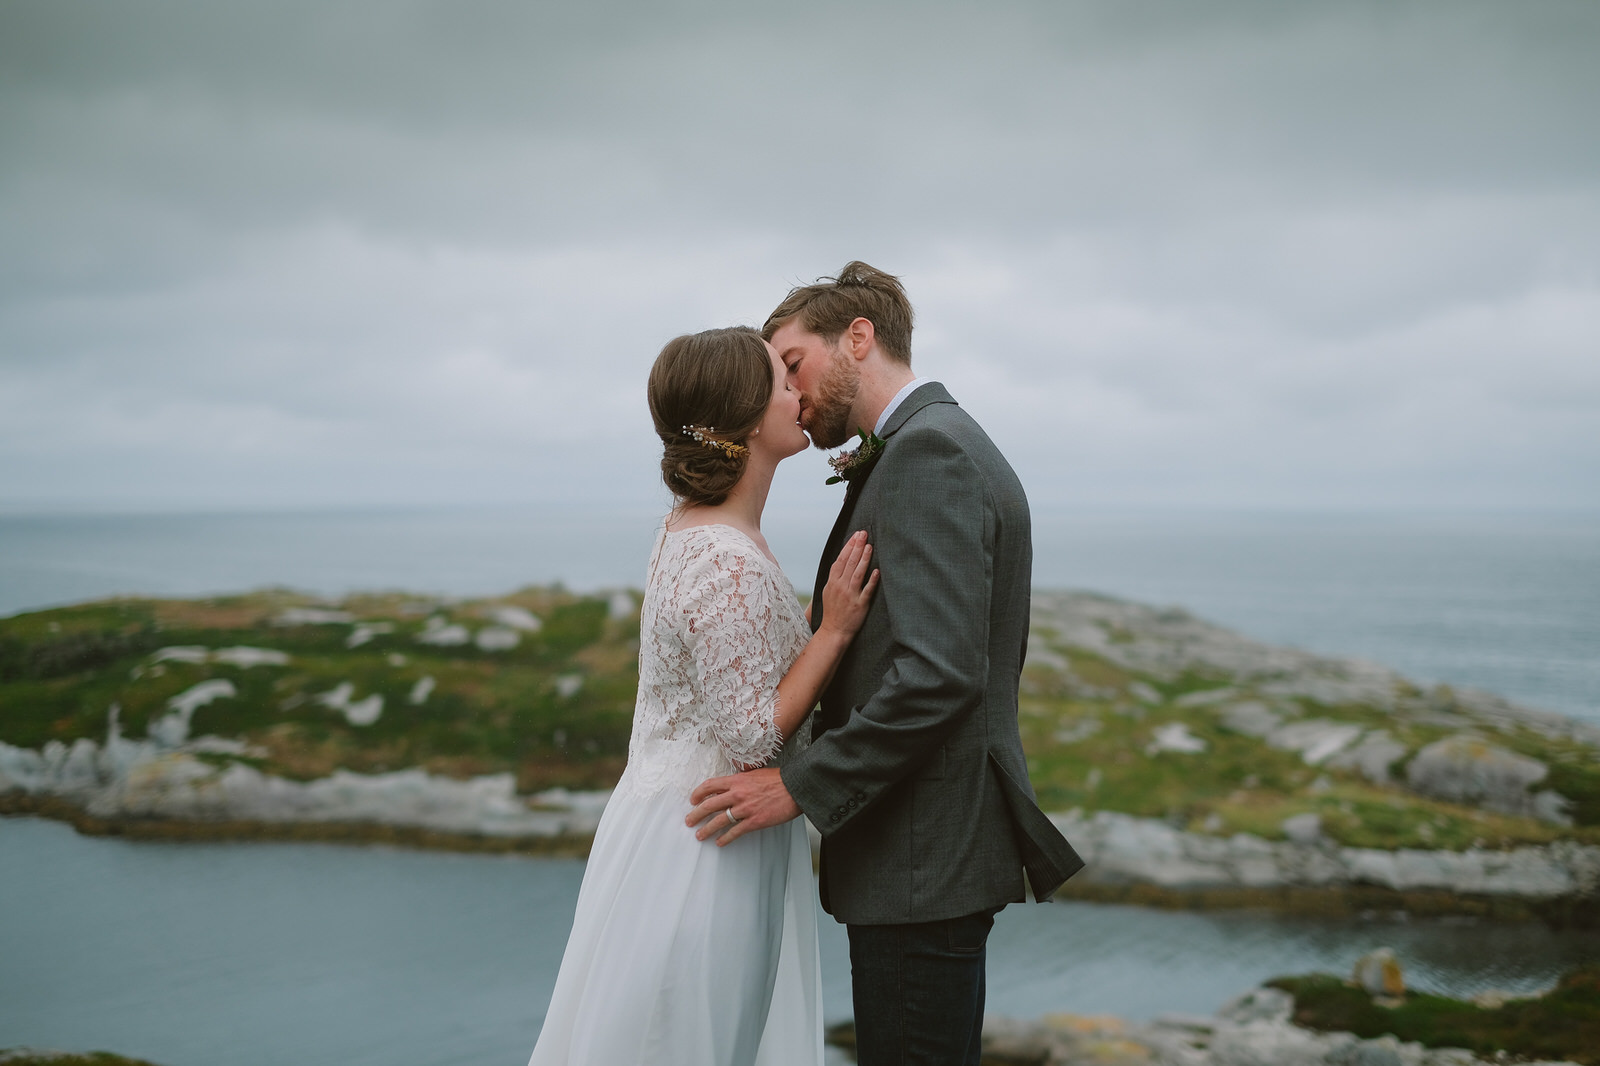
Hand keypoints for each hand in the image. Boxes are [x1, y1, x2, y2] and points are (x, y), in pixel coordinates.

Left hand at [685, 767, 800, 845]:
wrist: (795, 787)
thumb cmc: (778, 779)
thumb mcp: (754, 774)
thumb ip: (740, 781)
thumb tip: (730, 787)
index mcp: (736, 780)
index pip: (710, 785)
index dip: (698, 793)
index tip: (693, 800)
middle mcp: (737, 794)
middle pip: (709, 805)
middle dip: (696, 814)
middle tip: (689, 821)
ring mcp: (745, 808)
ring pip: (718, 821)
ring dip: (706, 829)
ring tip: (700, 835)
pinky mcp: (754, 821)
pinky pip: (735, 832)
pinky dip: (725, 838)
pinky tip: (720, 842)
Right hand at [818, 530, 878, 640]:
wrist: (834, 631)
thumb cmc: (832, 611)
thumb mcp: (828, 591)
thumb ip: (835, 576)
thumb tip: (842, 560)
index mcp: (832, 582)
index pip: (840, 560)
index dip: (848, 546)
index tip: (855, 535)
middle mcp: (840, 587)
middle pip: (849, 563)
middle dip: (857, 547)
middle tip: (864, 534)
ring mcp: (850, 595)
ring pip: (857, 574)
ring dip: (864, 559)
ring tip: (870, 546)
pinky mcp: (860, 605)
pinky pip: (867, 590)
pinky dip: (872, 580)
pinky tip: (877, 571)